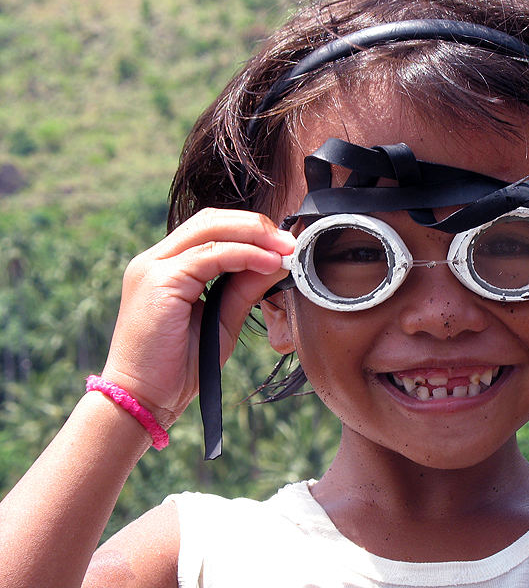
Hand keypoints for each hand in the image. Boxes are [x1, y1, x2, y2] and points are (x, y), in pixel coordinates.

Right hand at [101, 208, 294, 425]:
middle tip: (291, 242)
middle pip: (210, 220)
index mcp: (166, 266)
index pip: (210, 229)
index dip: (250, 230)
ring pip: (210, 230)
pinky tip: (270, 263)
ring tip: (286, 250)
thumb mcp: (222, 320)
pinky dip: (245, 255)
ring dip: (255, 236)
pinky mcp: (159, 281)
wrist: (144, 400)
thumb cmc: (178, 367)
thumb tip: (277, 263)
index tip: (286, 245)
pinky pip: (210, 256)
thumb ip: (244, 289)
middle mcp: (155, 260)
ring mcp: (153, 267)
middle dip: (256, 226)